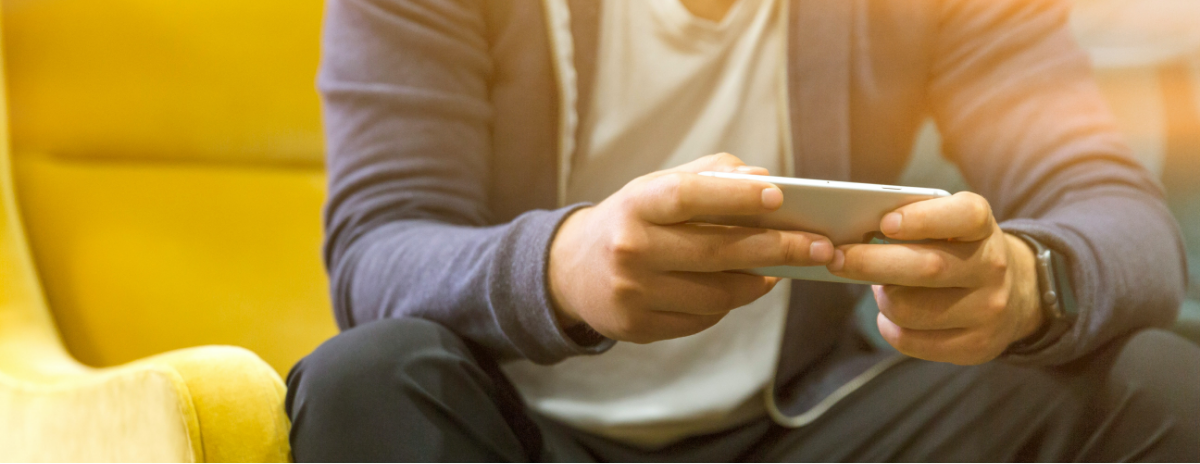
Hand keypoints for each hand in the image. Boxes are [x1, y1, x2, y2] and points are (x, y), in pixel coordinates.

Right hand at [549, 154, 834, 343]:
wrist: (571, 271)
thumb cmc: (630, 220)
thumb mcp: (656, 187)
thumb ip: (710, 176)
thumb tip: (765, 180)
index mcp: (635, 204)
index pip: (690, 197)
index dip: (737, 197)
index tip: (780, 196)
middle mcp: (630, 249)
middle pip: (716, 252)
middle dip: (777, 248)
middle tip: (820, 246)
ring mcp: (632, 293)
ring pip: (717, 294)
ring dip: (757, 282)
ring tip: (777, 270)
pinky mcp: (637, 327)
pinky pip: (702, 319)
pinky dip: (727, 304)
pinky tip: (736, 289)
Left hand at [827, 192, 1044, 364]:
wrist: (1017, 294)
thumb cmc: (959, 250)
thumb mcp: (951, 226)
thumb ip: (913, 222)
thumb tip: (854, 235)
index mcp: (983, 227)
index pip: (963, 216)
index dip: (922, 219)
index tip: (885, 224)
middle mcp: (993, 267)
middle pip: (926, 268)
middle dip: (871, 263)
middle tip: (837, 258)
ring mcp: (988, 310)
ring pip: (911, 309)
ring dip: (882, 298)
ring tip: (881, 288)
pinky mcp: (977, 346)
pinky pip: (913, 341)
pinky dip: (889, 328)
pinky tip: (891, 317)